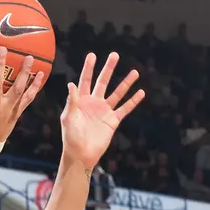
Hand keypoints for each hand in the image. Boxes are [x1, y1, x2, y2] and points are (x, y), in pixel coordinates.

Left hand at [58, 52, 143, 169]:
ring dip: (126, 83)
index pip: (86, 80)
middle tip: (115, 55)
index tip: (93, 55)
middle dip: (109, 69)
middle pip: (103, 82)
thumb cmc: (71, 137)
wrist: (81, 154)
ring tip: (135, 72)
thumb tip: (71, 84)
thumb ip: (72, 101)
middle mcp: (94, 103)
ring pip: (117, 93)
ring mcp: (104, 111)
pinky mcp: (113, 121)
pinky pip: (125, 108)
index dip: (89, 68)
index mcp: (81, 100)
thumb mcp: (68, 118)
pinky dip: (133, 101)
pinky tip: (140, 92)